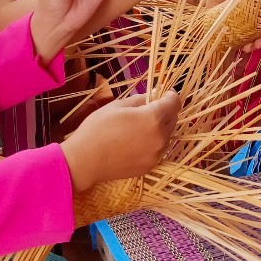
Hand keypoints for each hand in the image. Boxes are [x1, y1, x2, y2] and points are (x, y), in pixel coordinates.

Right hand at [61, 92, 181, 191]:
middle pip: (173, 119)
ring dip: (159, 128)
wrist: (86, 160)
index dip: (169, 95)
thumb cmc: (98, 127)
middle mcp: (161, 138)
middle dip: (164, 112)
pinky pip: (158, 150)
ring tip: (137, 128)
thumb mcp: (118, 105)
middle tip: (146, 110)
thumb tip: (155, 96)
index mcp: (154, 119)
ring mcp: (157, 155)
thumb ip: (141, 99)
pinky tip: (134, 142)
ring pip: (166, 136)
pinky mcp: (150, 166)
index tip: (162, 94)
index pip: (175, 103)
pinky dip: (152, 143)